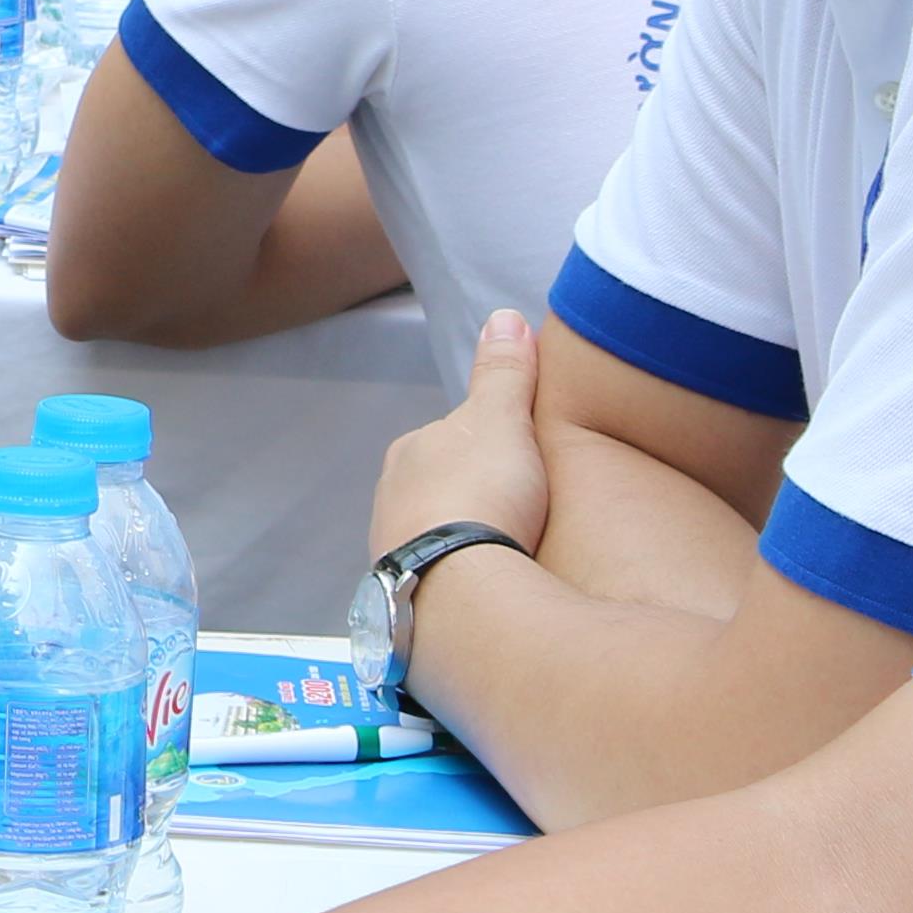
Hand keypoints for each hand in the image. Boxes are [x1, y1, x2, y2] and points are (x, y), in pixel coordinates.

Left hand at [366, 306, 560, 567]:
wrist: (456, 588)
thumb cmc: (482, 495)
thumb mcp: (503, 420)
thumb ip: (503, 373)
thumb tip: (504, 317)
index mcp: (410, 449)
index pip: (455, 438)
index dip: (493, 448)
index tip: (522, 465)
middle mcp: (390, 495)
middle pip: (444, 488)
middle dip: (477, 498)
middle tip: (522, 514)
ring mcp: (393, 548)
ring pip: (438, 533)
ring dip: (467, 541)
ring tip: (509, 556)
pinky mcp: (404, 594)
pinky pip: (438, 576)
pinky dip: (461, 576)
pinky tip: (487, 586)